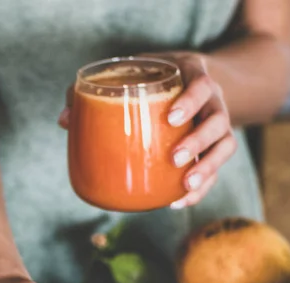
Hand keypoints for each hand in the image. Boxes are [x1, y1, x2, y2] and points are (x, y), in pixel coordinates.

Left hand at [58, 53, 236, 209]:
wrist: (192, 79)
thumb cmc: (155, 78)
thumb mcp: (134, 73)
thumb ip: (99, 90)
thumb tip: (64, 119)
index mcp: (194, 77)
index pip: (202, 85)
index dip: (191, 101)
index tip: (172, 118)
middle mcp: (213, 102)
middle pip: (219, 122)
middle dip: (198, 142)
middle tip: (174, 158)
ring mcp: (217, 126)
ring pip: (225, 147)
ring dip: (207, 168)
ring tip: (184, 186)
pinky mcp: (214, 148)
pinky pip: (217, 170)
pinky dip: (201, 189)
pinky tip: (178, 202)